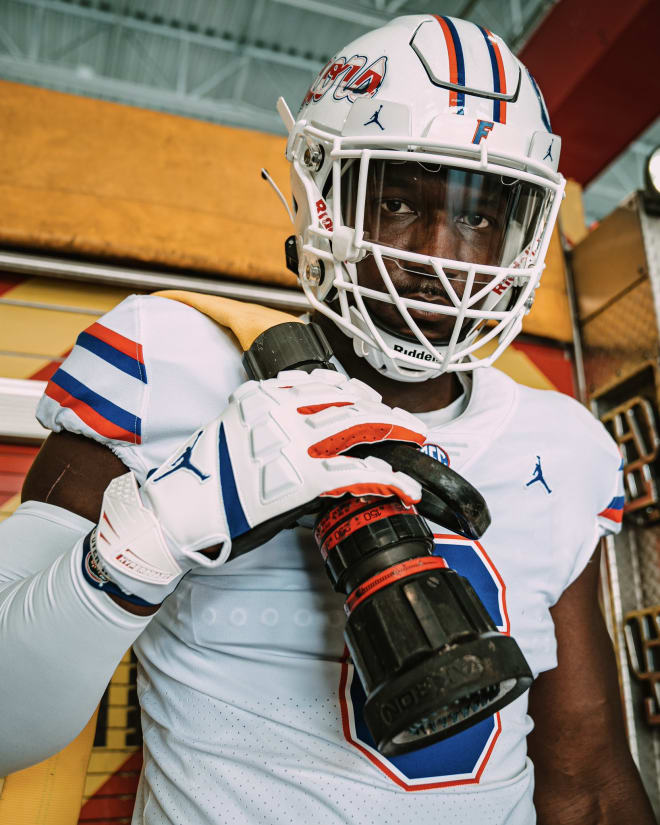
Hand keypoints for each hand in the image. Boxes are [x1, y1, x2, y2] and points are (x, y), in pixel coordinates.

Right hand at [84, 369, 425, 604]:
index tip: (374, 399)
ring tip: (418, 441)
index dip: (359, 391)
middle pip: (349, 401)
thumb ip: (272, 417)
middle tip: (409, 422)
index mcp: (263, 394)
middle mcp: (280, 411)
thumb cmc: (206, 475)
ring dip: (395, 434)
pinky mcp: (301, 479)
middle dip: (386, 411)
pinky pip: (354, 474)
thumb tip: (309, 423)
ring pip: (358, 428)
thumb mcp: (235, 427)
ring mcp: (292, 443)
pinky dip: (385, 479)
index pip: (324, 382)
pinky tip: (402, 486)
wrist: (180, 510)